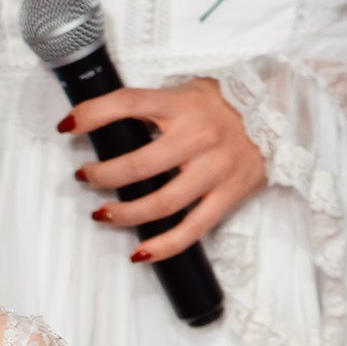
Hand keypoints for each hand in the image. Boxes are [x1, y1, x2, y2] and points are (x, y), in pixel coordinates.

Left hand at [61, 77, 266, 259]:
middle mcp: (197, 137)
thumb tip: (101, 122)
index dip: (91, 115)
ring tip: (102, 213)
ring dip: (123, 213)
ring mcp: (214, 170)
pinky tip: (140, 253)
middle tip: (85, 177)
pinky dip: (163, 246)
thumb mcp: (187, 91)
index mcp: (181, 105)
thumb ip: (151, 106)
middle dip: (101, 175)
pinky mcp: (228, 196)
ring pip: (160, 203)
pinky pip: (191, 229)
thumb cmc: (222, 105)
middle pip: (136, 166)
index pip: (126, 104)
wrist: (280, 113)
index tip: (66, 126)